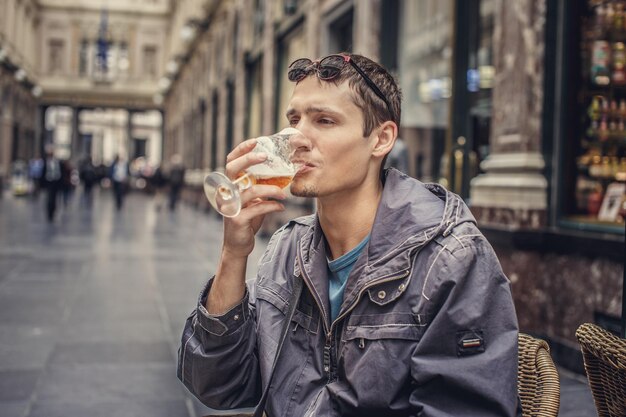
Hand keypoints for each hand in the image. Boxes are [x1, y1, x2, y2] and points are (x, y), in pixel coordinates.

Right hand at [221, 139, 286, 258]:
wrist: (238, 244)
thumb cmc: (247, 219)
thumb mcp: (253, 200)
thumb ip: (259, 187)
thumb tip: (279, 173)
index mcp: (230, 186)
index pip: (231, 162)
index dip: (241, 150)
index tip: (255, 142)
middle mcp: (227, 193)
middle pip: (233, 169)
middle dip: (249, 160)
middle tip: (266, 157)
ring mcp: (231, 206)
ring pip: (251, 191)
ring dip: (270, 189)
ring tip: (284, 193)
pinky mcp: (237, 219)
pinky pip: (257, 208)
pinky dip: (271, 206)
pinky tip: (281, 207)